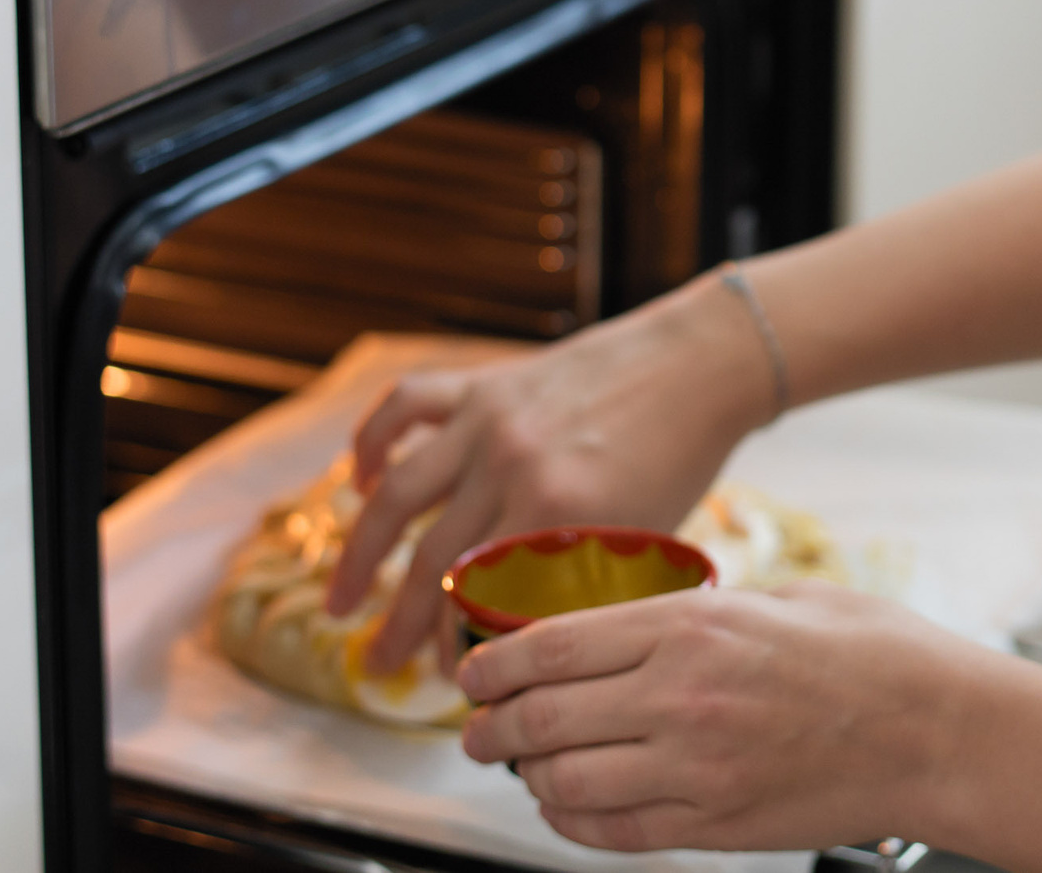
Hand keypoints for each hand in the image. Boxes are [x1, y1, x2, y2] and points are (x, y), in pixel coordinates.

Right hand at [324, 279, 775, 670]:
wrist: (700, 363)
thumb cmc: (682, 454)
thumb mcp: (643, 536)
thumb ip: (580, 584)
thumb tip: (526, 647)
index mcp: (560, 512)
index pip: (481, 597)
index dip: (453, 645)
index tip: (442, 677)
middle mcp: (514, 465)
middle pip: (433, 560)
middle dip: (399, 623)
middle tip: (376, 664)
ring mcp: (491, 419)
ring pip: (398, 493)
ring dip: (360, 552)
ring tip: (341, 600)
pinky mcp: (486, 383)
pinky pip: (407, 407)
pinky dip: (373, 442)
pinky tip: (362, 480)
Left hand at [457, 584, 1027, 853]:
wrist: (942, 729)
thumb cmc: (876, 653)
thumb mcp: (778, 599)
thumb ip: (696, 613)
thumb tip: (631, 625)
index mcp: (692, 628)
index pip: (552, 647)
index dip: (493, 665)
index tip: (474, 674)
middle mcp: (681, 698)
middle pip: (541, 718)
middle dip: (491, 728)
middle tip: (476, 730)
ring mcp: (697, 768)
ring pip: (565, 784)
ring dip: (528, 778)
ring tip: (523, 769)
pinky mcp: (717, 823)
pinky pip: (614, 833)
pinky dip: (573, 824)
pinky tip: (570, 808)